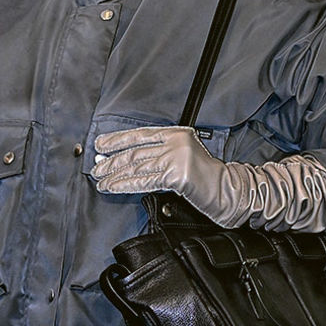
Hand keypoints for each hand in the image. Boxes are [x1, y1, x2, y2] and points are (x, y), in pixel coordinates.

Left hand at [92, 125, 245, 226]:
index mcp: (176, 133)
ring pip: (137, 167)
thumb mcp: (183, 157)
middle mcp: (176, 142)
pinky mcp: (177, 175)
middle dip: (112, 161)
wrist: (229, 191)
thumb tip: (125, 160)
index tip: (101, 144)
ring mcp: (177, 157)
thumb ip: (160, 155)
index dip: (118, 140)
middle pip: (136, 152)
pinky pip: (145, 182)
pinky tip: (114, 187)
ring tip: (101, 181)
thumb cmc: (206, 178)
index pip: (140, 134)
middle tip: (97, 168)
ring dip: (115, 175)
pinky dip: (126, 185)